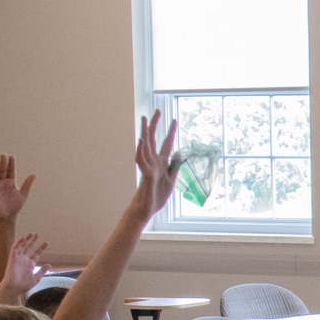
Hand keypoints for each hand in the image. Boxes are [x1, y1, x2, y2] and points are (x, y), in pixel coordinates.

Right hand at [0, 155, 35, 219]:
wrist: (7, 216)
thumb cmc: (15, 205)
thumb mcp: (23, 194)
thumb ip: (27, 184)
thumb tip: (34, 174)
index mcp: (11, 181)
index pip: (11, 170)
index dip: (11, 164)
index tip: (12, 156)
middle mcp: (2, 182)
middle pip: (2, 170)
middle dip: (3, 163)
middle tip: (3, 154)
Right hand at [5, 232, 46, 297]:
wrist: (14, 288)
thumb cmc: (24, 285)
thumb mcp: (36, 278)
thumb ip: (42, 271)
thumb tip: (49, 265)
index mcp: (30, 264)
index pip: (36, 254)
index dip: (41, 248)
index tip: (46, 242)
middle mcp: (24, 260)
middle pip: (29, 248)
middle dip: (33, 241)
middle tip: (37, 234)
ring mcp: (18, 258)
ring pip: (22, 246)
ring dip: (26, 240)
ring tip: (31, 234)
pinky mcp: (12, 258)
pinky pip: (15, 249)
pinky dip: (18, 243)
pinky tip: (23, 238)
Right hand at [131, 109, 179, 223]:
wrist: (147, 209)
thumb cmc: (157, 196)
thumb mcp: (171, 180)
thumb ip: (174, 166)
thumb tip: (178, 152)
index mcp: (161, 163)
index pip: (166, 144)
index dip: (170, 132)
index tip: (174, 120)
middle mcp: (154, 161)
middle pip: (154, 139)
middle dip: (156, 125)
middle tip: (158, 110)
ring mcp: (148, 166)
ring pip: (145, 145)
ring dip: (145, 131)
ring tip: (145, 118)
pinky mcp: (145, 174)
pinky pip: (141, 159)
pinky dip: (141, 149)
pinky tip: (141, 139)